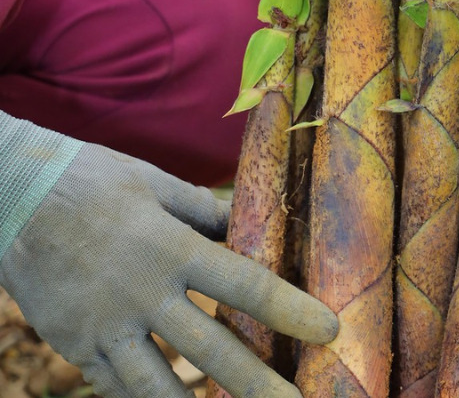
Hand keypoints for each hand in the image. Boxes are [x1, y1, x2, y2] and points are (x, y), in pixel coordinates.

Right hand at [0, 143, 337, 397]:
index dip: (290, 310)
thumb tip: (246, 222)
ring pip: (158, 385)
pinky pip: (116, 385)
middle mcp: (142, 292)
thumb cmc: (89, 181)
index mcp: (170, 247)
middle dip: (257, 383)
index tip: (327, 329)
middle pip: (211, 349)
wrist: (10, 194)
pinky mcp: (75, 343)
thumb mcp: (155, 183)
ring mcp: (105, 325)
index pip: (244, 284)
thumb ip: (205, 209)